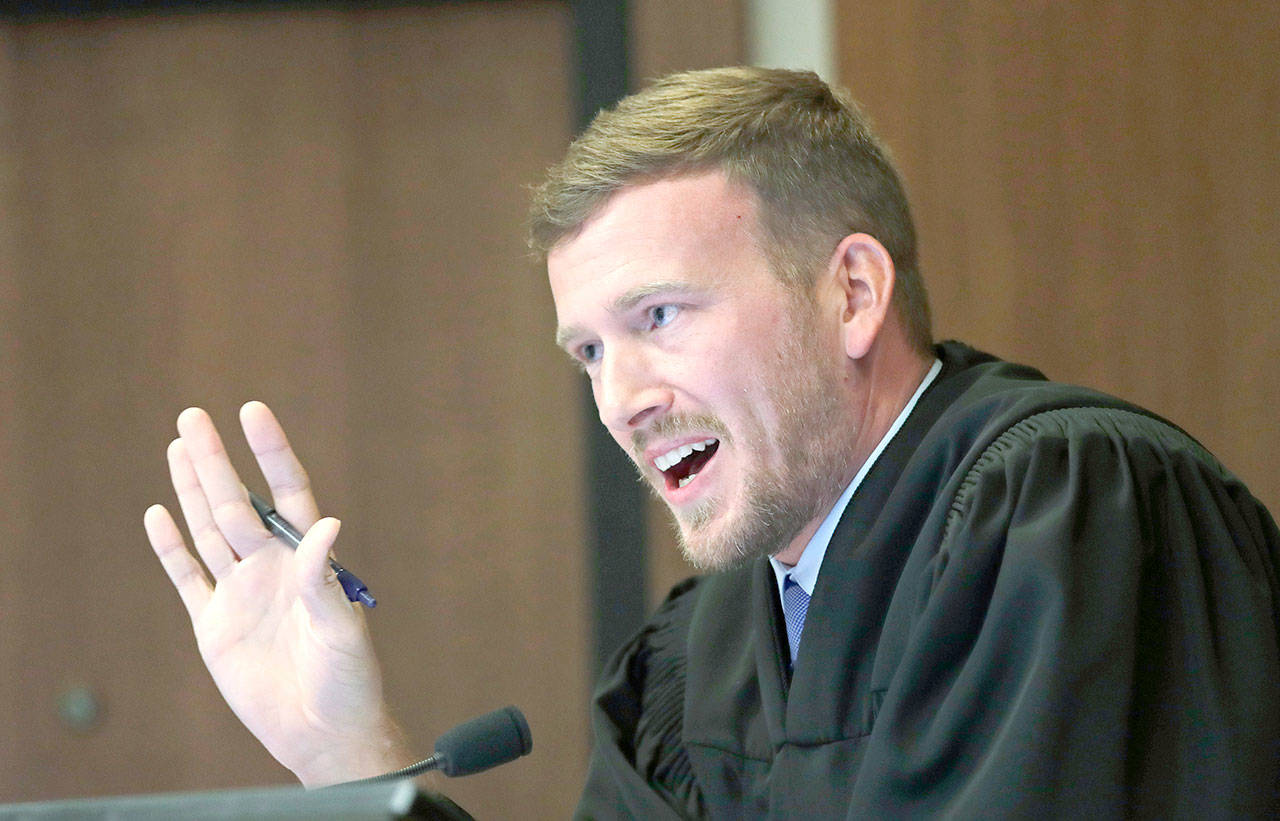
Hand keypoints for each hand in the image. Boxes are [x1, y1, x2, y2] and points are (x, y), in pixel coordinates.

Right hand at [144, 401, 412, 785]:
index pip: (288, 492)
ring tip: (178, 445)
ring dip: (192, 490)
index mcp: (308, 559)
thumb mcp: (343, 628)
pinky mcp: (214, 624)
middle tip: (192, 416)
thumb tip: (326, 523)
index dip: (271, 452)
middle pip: (236, 503)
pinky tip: (158, 514)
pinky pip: (188, 577)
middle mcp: (271, 566)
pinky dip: (171, 547)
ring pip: (210, 529)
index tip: (253, 412)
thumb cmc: (348, 678)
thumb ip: (324, 578)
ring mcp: (240, 592)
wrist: (323, 731)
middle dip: (215, 461)